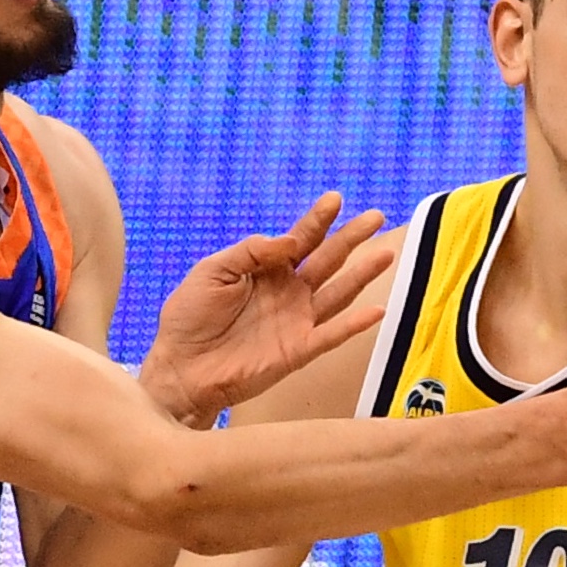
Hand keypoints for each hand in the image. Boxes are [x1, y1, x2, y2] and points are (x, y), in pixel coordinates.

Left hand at [141, 192, 392, 426]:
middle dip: (351, 237)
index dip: (318, 219)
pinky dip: (354, 324)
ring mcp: (296, 321)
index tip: (335, 199)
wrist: (180, 367)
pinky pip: (332, 335)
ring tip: (385, 254)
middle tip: (376, 217)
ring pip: (338, 293)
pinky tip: (377, 309)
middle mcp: (288, 292)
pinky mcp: (298, 350)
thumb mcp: (212, 271)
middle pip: (327, 260)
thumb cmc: (189, 317)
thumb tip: (291, 240)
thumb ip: (249, 252)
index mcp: (266, 270)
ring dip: (362, 274)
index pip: (300, 239)